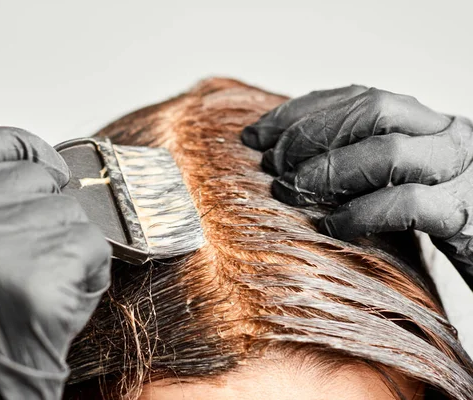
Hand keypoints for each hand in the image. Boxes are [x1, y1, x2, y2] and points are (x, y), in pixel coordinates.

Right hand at [0, 105, 110, 398]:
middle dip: (50, 217)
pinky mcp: (42, 275)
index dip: (21, 147)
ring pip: (71, 216)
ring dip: (69, 253)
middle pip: (38, 182)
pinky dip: (87, 277)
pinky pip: (93, 249)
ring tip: (39, 294)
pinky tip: (58, 307)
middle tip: (38, 259)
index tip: (46, 163)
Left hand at [241, 86, 472, 288]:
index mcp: (424, 121)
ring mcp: (461, 171)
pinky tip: (331, 226)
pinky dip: (361, 213)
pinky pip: (408, 204)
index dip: (300, 112)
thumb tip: (285, 159)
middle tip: (273, 167)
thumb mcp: (397, 178)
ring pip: (389, 153)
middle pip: (372, 111)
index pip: (356, 96)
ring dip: (327, 172)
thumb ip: (359, 159)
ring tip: (290, 192)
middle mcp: (446, 134)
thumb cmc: (434, 215)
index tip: (255, 135)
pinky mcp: (466, 215)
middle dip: (311, 136)